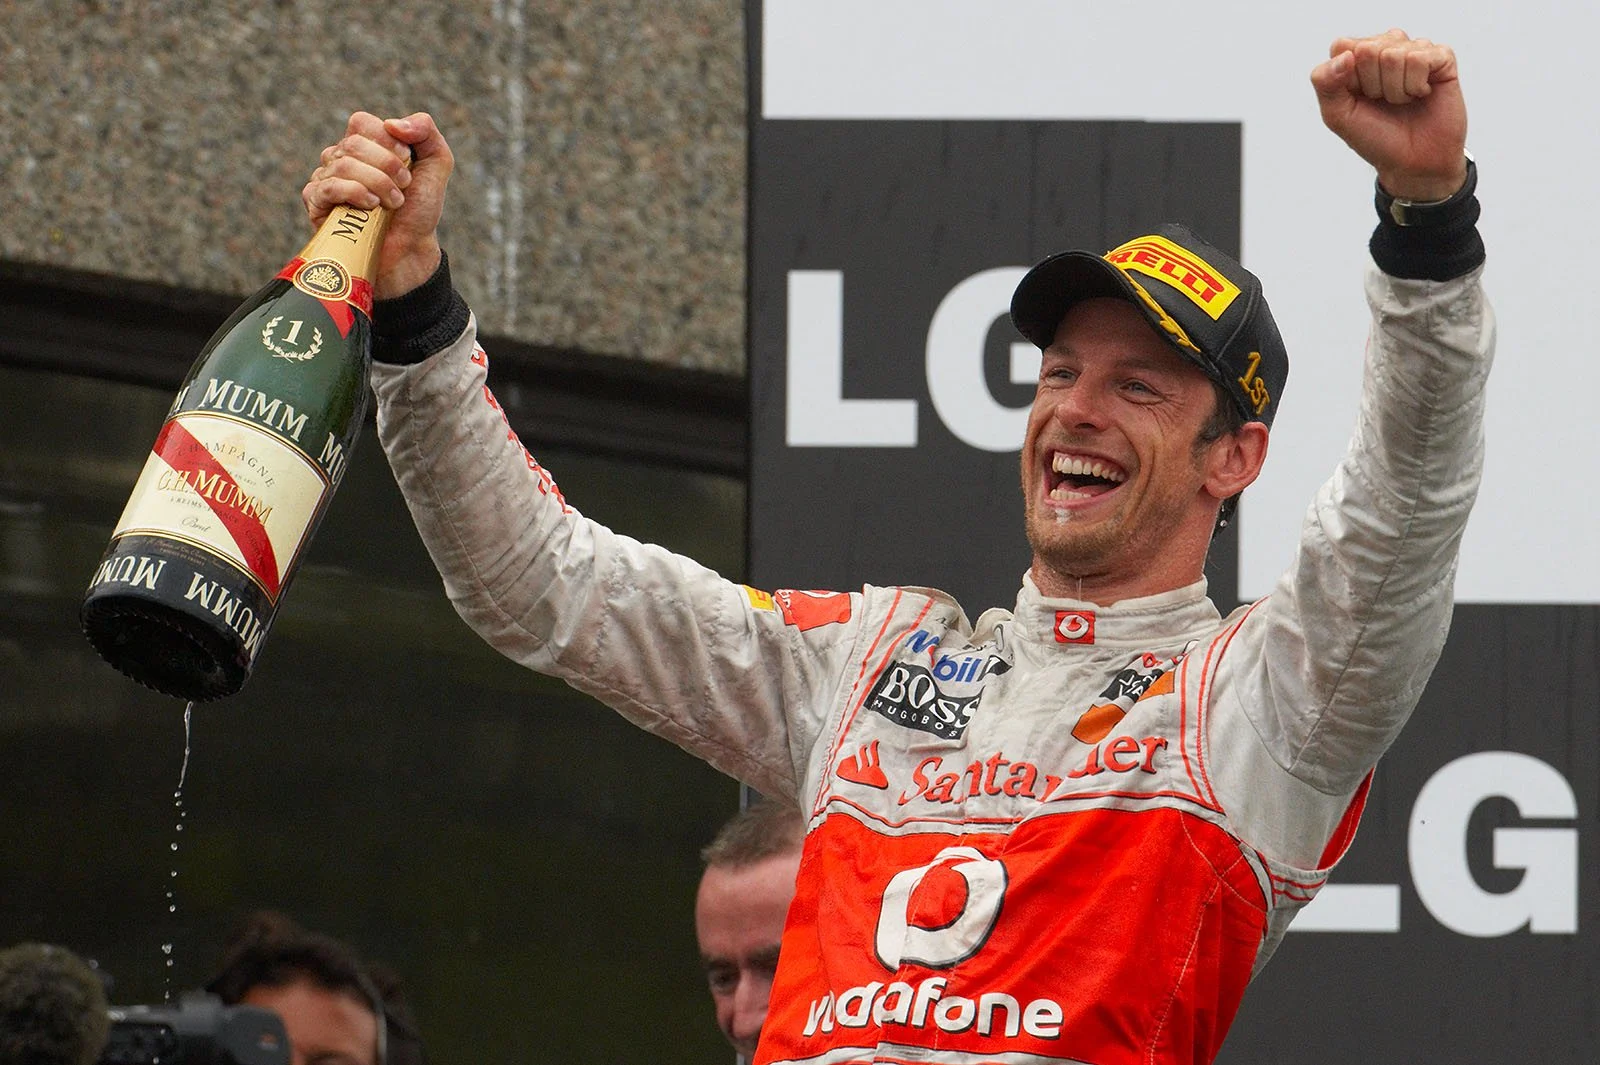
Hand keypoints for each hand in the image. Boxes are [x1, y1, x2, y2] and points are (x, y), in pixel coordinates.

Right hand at [302, 111, 453, 298]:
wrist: (411, 248)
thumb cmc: (419, 208)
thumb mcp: (436, 163)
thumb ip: (425, 130)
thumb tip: (392, 124)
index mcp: (364, 144)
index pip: (361, 122)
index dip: (387, 141)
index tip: (407, 161)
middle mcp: (340, 158)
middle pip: (354, 143)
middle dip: (387, 167)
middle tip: (404, 187)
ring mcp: (325, 179)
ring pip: (342, 165)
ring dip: (377, 184)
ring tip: (393, 203)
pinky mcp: (316, 203)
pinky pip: (328, 187)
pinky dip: (355, 193)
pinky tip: (371, 207)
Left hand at [1310, 29, 1467, 201]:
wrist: (1413, 162)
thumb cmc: (1375, 137)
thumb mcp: (1338, 116)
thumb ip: (1325, 83)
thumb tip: (1345, 56)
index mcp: (1356, 57)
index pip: (1342, 46)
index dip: (1348, 78)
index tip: (1358, 98)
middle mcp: (1385, 46)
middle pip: (1368, 49)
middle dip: (1372, 85)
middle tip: (1383, 102)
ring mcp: (1414, 49)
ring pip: (1394, 54)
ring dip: (1395, 89)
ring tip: (1402, 101)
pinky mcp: (1441, 56)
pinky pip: (1421, 58)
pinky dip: (1416, 85)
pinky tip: (1421, 94)